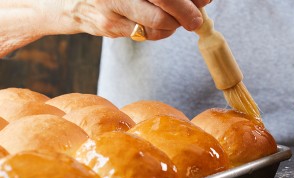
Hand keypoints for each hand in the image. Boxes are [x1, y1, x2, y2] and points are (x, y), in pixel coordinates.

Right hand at [63, 0, 210, 39]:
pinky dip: (159, 32)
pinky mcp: (109, 27)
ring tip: (176, 21)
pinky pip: (145, 34)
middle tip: (197, 20)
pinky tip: (159, 25)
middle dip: (187, 12)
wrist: (70, 0)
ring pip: (157, 23)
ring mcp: (111, 6)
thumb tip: (200, 0)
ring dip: (174, 25)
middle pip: (164, 0)